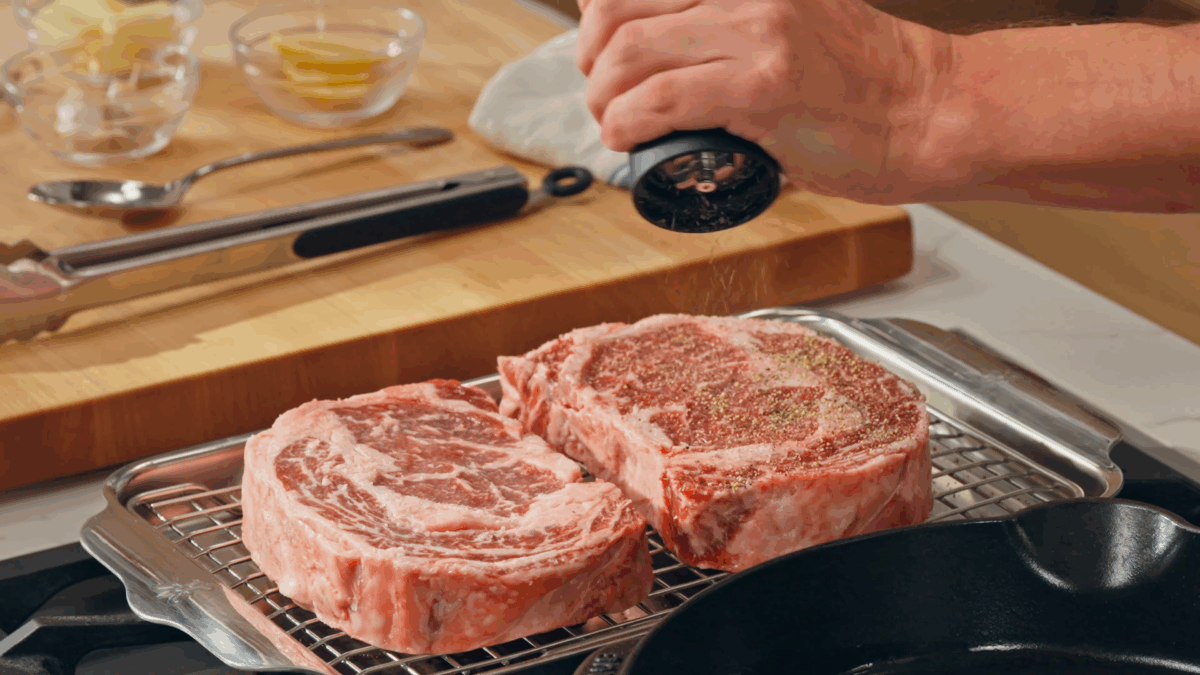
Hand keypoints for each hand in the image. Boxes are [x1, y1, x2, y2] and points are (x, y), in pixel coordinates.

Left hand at [575, 0, 954, 203]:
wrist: (934, 111)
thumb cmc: (869, 82)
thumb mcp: (795, 23)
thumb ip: (734, 30)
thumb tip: (665, 60)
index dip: (601, 15)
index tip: (600, 49)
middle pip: (618, 11)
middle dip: (591, 61)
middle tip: (603, 96)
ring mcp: (757, 35)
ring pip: (629, 55)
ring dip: (604, 99)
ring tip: (614, 124)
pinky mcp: (762, 89)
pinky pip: (659, 101)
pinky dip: (626, 124)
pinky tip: (627, 138)